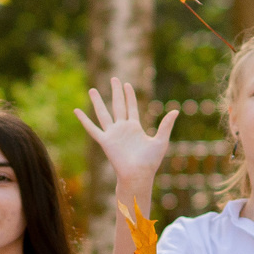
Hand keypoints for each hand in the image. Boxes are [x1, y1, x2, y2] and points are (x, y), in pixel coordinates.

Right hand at [73, 76, 177, 209]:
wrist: (138, 174)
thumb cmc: (150, 161)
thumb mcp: (161, 140)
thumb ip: (166, 125)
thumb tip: (176, 110)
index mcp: (135, 128)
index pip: (131, 107)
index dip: (129, 95)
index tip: (127, 84)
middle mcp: (122, 128)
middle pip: (118, 105)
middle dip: (116, 92)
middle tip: (113, 78)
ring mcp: (113, 134)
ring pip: (103, 113)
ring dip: (98, 102)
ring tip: (92, 89)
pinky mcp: (105, 141)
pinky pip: (92, 128)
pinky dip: (84, 120)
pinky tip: (77, 111)